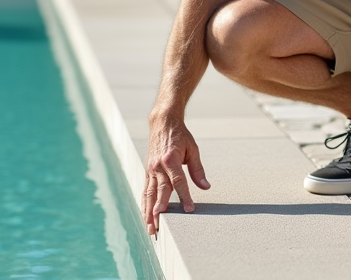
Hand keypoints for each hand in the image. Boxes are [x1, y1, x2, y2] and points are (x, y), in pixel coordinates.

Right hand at [142, 114, 209, 235]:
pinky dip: (145, 204)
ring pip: (149, 194)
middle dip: (160, 210)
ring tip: (150, 228)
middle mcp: (158, 166)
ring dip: (149, 212)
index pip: (178, 182)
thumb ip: (197, 170)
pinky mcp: (147, 172)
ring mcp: (151, 169)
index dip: (184, 196)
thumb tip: (205, 187)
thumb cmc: (179, 136)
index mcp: (171, 159)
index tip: (189, 209)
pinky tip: (145, 216)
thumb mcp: (193, 149)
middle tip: (160, 227)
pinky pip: (145, 190)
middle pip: (160, 191)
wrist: (162, 122)